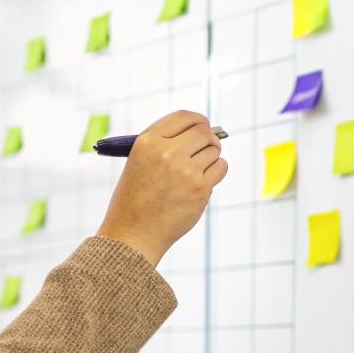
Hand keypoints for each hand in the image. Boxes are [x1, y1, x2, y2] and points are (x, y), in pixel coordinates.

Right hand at [96, 110, 226, 264]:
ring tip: (197, 171)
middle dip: (208, 139)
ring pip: (214, 150)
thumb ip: (164, 144)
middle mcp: (166, 153)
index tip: (203, 125)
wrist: (133, 234)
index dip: (197, 120)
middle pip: (203, 132)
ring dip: (211, 157)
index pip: (183, 117)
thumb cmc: (135, 198)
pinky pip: (220, 168)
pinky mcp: (199, 188)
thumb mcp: (139, 162)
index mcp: (147, 142)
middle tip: (206, 148)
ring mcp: (184, 171)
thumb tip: (200, 130)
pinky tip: (203, 181)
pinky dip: (216, 171)